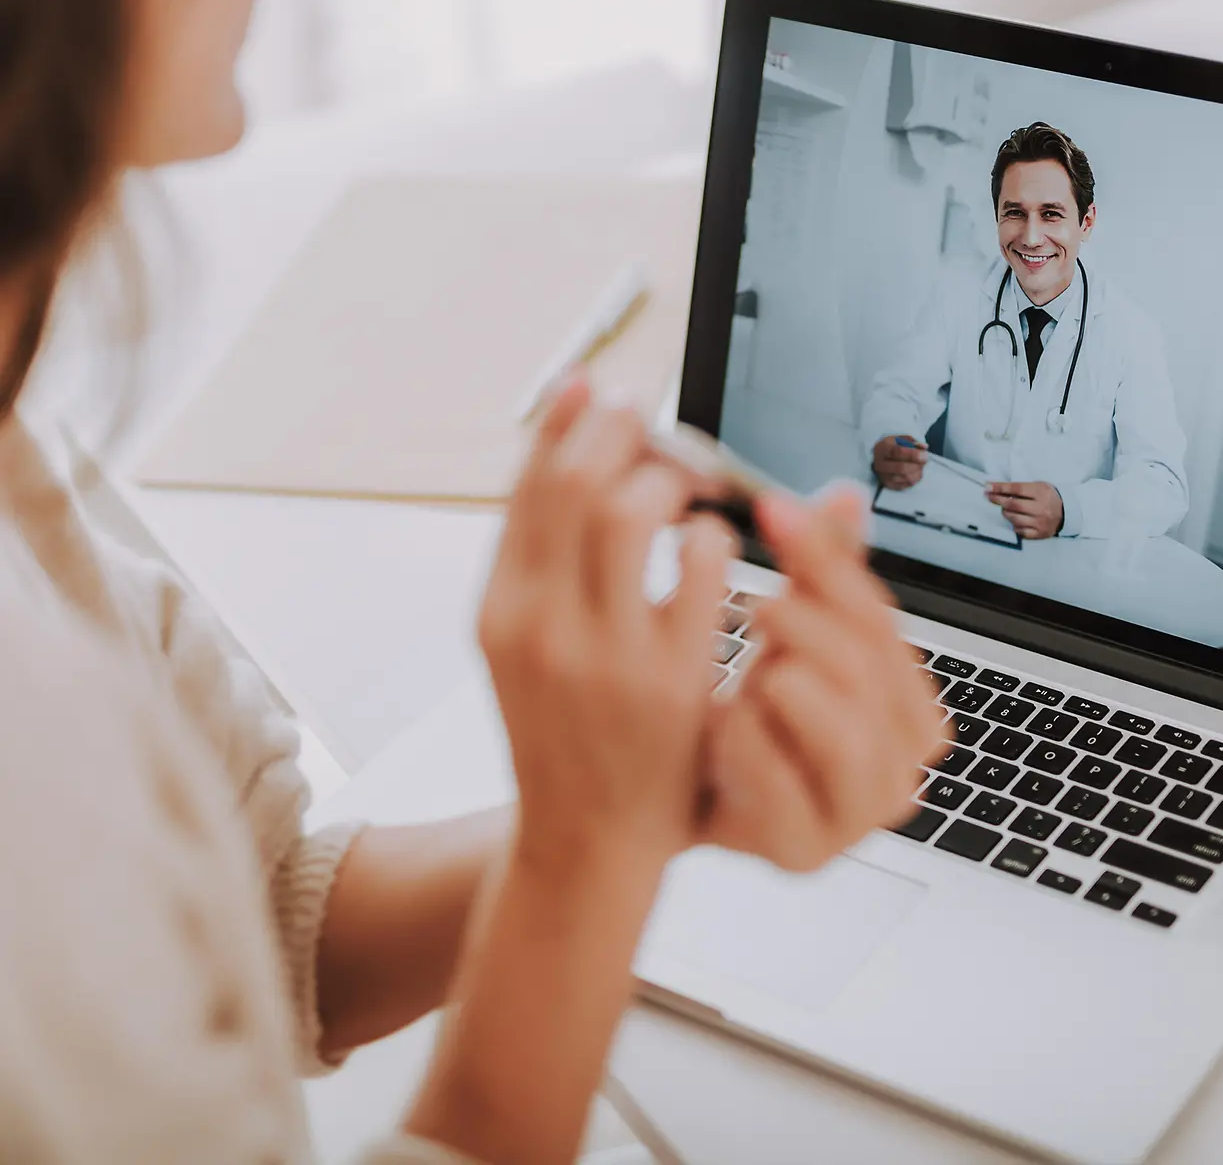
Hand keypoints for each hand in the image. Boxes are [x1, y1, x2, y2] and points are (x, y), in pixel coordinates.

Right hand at [479, 377, 735, 872]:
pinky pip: (703, 567)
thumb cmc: (567, 731)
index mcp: (498, 609)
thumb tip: (564, 443)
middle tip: (654, 420)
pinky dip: (716, 536)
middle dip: (623, 431)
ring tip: (689, 487)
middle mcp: (537, 626)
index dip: (567, 422)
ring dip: (671, 479)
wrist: (585, 841)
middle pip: (577, 482)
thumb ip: (543, 557)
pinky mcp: (669, 680)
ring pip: (633, 512)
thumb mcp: (527, 645)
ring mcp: (602, 654)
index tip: (599, 388)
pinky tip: (717, 545)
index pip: (527, 485)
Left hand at [699, 486, 941, 870]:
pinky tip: (721, 725)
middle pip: (864, 667)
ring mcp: (860, 816)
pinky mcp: (806, 852)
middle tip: (754, 605)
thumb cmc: (756, 717)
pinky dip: (743, 741)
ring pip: (837, 723)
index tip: (772, 509)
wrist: (694, 800)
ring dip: (778, 684)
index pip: (880, 619)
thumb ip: (823, 573)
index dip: (825, 559)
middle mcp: (904, 764)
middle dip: (800, 624)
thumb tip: (846, 494)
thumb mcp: (792, 636)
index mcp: (913, 707)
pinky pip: (778, 778)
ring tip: (745, 675)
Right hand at [872, 435, 926, 489]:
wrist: (882, 457)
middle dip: (917, 464)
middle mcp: (880, 464)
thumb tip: (924, 447)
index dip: (913, 454)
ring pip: (906, 478)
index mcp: (882, 449)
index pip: (897, 452)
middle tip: (925, 460)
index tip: (924, 454)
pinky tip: (916, 471)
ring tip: (920, 465)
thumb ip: (912, 441)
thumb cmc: (893, 446)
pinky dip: (916, 478)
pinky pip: (908, 484)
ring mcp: (884, 476)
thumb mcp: (901, 439)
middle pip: (901, 468)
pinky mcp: (890, 485)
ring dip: (918, 471)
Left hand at [985, 480, 1063, 539]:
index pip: (1017, 489)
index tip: (988, 486)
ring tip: (1004, 509)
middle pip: (1014, 505)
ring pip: (1015, 519)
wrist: (1067, 512)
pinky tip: (1015, 521)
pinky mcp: (1040, 533)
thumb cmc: (1048, 497)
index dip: (1001, 488)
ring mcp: (1040, 522)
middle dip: (998, 500)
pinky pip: (1021, 532)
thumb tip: (997, 488)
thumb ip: (1020, 487)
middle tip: (989, 496)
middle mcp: (1041, 508)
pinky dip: (1015, 526)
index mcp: (1041, 493)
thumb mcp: (1038, 486)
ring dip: (1005, 513)